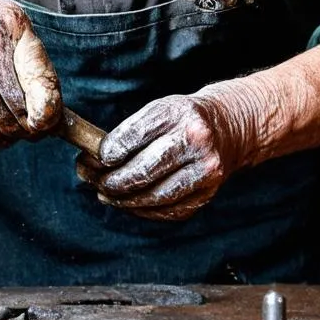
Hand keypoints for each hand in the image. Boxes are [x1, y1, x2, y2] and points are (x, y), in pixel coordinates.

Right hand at [0, 0, 61, 147]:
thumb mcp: (15, 20)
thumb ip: (36, 60)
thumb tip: (52, 110)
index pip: (32, 86)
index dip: (48, 111)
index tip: (52, 121)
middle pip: (17, 113)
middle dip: (35, 125)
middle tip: (44, 124)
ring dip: (15, 132)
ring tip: (24, 121)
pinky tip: (0, 125)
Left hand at [75, 84, 255, 220]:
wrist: (229, 126)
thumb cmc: (184, 118)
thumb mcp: (160, 109)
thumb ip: (130, 132)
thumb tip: (95, 159)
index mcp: (179, 114)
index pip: (134, 137)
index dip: (107, 153)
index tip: (90, 159)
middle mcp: (196, 141)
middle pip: (143, 171)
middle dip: (111, 180)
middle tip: (92, 180)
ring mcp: (205, 170)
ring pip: (155, 196)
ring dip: (124, 200)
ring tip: (106, 194)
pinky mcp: (208, 193)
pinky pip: (169, 210)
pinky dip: (145, 210)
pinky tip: (130, 203)